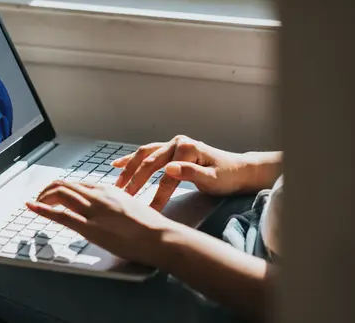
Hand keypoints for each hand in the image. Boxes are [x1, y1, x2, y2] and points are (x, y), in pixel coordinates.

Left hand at [26, 181, 175, 266]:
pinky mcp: (91, 228)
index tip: (53, 194)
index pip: (77, 184)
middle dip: (47, 191)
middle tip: (39, 199)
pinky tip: (33, 207)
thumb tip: (108, 210)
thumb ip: (115, 205)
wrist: (160, 236)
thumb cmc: (150, 226)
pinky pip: (61, 215)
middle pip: (65, 186)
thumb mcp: (130, 206)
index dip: (61, 188)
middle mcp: (98, 196)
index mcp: (108, 190)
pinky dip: (43, 209)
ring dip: (43, 198)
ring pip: (60, 194)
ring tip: (35, 203)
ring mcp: (93, 211)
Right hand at [112, 135, 255, 210]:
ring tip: (117, 185)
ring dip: (129, 169)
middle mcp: (177, 143)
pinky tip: (117, 164)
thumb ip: (191, 173)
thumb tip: (169, 169)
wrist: (238, 170)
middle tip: (124, 197)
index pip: (166, 175)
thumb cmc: (227, 176)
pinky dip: (131, 159)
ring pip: (144, 155)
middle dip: (135, 181)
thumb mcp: (213, 179)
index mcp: (187, 149)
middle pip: (150, 162)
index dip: (156, 194)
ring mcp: (172, 144)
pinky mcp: (170, 149)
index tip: (147, 210)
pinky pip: (147, 153)